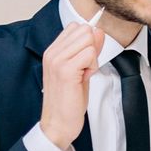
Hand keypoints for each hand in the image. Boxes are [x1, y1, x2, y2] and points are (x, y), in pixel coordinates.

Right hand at [40, 20, 105, 150]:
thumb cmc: (68, 99)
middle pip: (85, 30)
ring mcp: (57, 60)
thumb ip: (88, 49)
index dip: (87, 42)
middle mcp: (52, 52)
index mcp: (52, 51)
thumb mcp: (80, 69)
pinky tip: (83, 79)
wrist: (58, 124)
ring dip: (92, 58)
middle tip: (83, 70)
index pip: (76, 27)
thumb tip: (99, 30)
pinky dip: (93, 66)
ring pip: (89, 39)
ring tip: (82, 75)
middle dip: (92, 49)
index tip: (83, 62)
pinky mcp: (65, 70)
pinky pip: (90, 54)